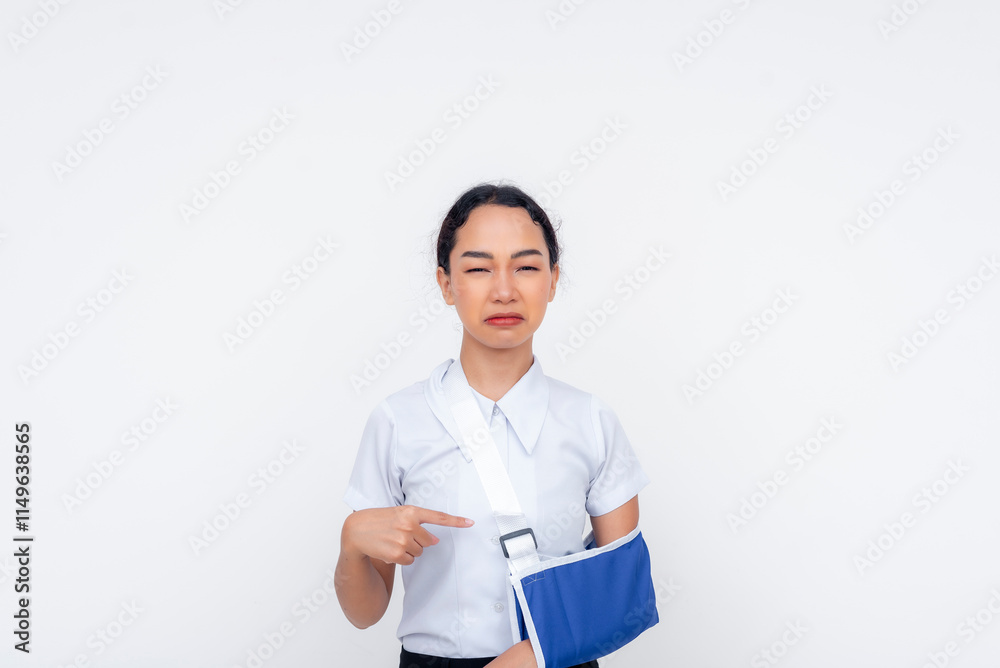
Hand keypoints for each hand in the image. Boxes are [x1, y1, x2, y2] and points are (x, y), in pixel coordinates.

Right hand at [342, 505, 473, 565]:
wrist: (356, 530)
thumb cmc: (378, 521)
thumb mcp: (398, 514)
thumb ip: (418, 523)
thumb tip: (435, 540)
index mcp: (411, 511)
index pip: (438, 517)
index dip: (456, 521)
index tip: (470, 523)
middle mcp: (409, 524)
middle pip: (429, 541)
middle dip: (418, 541)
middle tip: (400, 536)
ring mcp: (404, 539)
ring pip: (419, 552)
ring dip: (408, 550)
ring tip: (392, 541)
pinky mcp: (398, 554)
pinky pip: (410, 561)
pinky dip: (402, 559)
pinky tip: (389, 550)